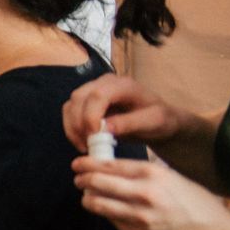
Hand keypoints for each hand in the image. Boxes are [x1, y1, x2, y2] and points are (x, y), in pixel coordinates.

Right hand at [63, 74, 187, 152]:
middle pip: (79, 98)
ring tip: (85, 146)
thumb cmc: (160, 120)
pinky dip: (71, 129)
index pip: (97, 95)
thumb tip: (104, 129)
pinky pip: (69, 113)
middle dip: (79, 124)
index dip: (91, 116)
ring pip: (70, 106)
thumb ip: (130, 123)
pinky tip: (83, 142)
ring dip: (72, 128)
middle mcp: (104, 83)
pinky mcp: (86, 102)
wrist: (157, 121)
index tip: (95, 137)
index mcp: (123, 84)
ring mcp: (93, 90)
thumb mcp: (152, 122)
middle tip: (88, 146)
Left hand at [73, 156, 229, 229]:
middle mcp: (144, 193)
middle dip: (82, 179)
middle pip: (97, 182)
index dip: (88, 164)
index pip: (109, 165)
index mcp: (153, 174)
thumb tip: (111, 169)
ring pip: (97, 203)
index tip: (78, 164)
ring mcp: (138, 216)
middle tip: (78, 178)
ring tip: (88, 195)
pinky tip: (108, 210)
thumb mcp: (171, 178)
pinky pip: (111, 220)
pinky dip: (105, 213)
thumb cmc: (193, 203)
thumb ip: (142, 173)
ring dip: (87, 198)